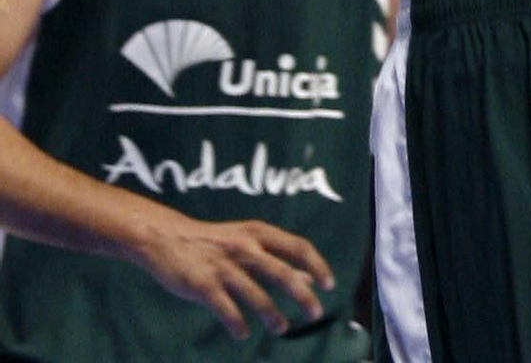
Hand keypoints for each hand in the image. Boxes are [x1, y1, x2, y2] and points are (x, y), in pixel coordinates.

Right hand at [131, 210, 333, 341]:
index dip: (316, 265)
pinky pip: (226, 309)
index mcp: (258, 232)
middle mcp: (244, 247)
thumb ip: (278, 258)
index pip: (297, 246)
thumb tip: (310, 277)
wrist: (168, 237)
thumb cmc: (216, 242)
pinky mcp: (203, 285)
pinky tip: (243, 333)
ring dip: (273, 315)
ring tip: (282, 328)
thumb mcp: (249, 241)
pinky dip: (238, 323)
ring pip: (257, 295)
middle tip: (315, 313)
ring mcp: (223, 266)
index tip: (329, 285)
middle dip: (302, 295)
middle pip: (282, 273)